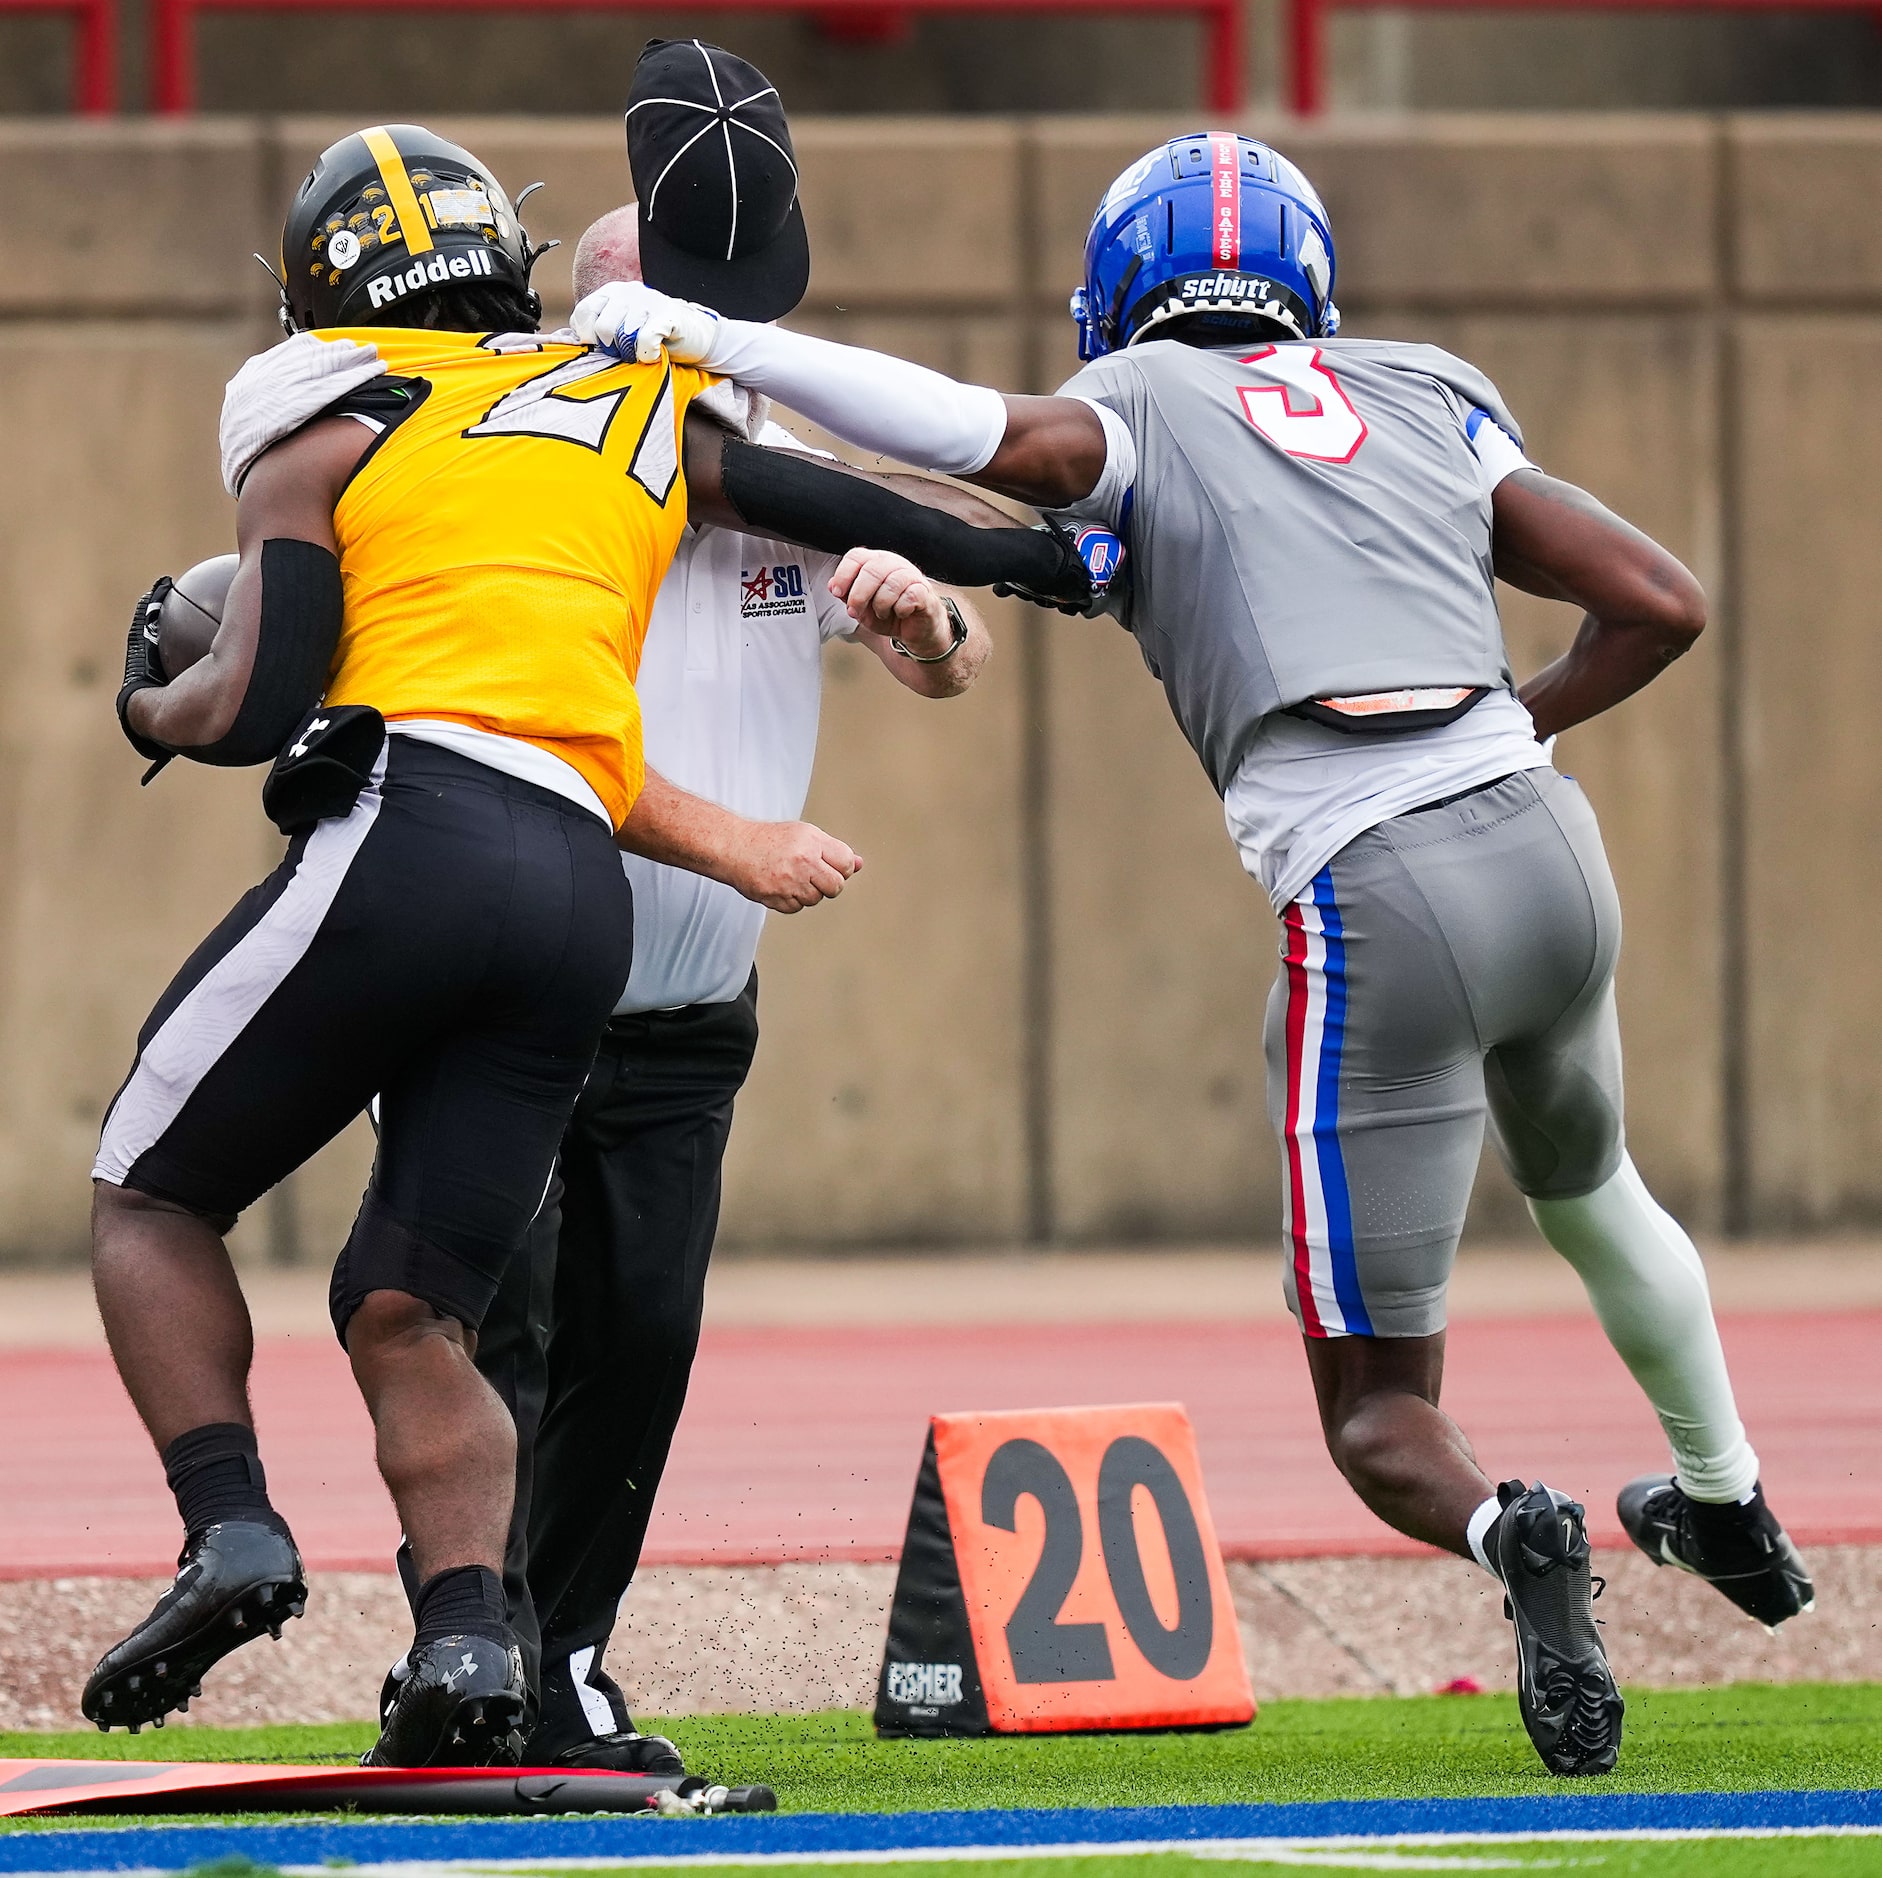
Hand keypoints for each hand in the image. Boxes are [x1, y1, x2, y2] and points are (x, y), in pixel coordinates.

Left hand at [570, 280, 718, 365]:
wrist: (697, 336)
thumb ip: (593, 332)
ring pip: (623, 336)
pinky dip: (648, 354)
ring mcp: (648, 301)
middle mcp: (627, 292)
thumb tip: (559, 342)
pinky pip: (645, 339)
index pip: (582, 315)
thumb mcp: (620, 328)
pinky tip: (654, 353)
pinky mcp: (667, 314)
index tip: (603, 347)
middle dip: (612, 349)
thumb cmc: (654, 336)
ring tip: (641, 352)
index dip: (588, 338)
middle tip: (627, 353)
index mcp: (610, 293)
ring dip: (631, 354)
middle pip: (601, 329)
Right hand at [725, 819, 861, 912]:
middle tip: (813, 875)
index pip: (847, 863)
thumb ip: (833, 850)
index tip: (833, 866)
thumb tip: (859, 863)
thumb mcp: (805, 835)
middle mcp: (803, 861)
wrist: (734, 847)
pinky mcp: (777, 897)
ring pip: (816, 899)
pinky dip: (792, 900)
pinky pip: (797, 907)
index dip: (842, 868)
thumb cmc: (769, 840)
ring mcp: (790, 881)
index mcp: (812, 842)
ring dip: (808, 892)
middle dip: (829, 884)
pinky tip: (781, 885)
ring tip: (792, 877)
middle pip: (836, 886)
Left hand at [829, 548, 949, 650]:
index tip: (838, 593)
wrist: (915, 631)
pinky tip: (901, 613)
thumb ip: (846, 595)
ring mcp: (911, 575)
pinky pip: (909, 597)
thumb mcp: (861, 608)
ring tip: (882, 613)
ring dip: (881, 605)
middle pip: (872, 569)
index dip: (844, 574)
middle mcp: (893, 564)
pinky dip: (900, 610)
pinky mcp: (924, 591)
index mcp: (875, 563)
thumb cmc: (889, 615)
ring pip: (891, 584)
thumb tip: (832, 585)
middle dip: (858, 595)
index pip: (856, 556)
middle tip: (854, 612)